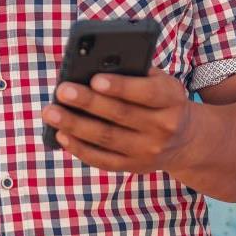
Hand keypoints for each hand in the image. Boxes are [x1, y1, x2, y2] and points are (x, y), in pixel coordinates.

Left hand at [42, 72, 196, 174]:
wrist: (184, 139)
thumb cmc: (162, 100)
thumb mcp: (161, 82)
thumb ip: (136, 74)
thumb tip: (93, 68)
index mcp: (172, 100)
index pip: (147, 93)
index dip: (121, 87)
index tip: (95, 79)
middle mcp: (163, 127)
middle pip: (121, 115)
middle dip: (88, 102)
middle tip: (61, 91)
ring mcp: (148, 150)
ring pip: (107, 138)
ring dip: (75, 125)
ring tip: (51, 112)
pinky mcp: (134, 166)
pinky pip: (103, 159)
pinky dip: (80, 148)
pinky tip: (61, 135)